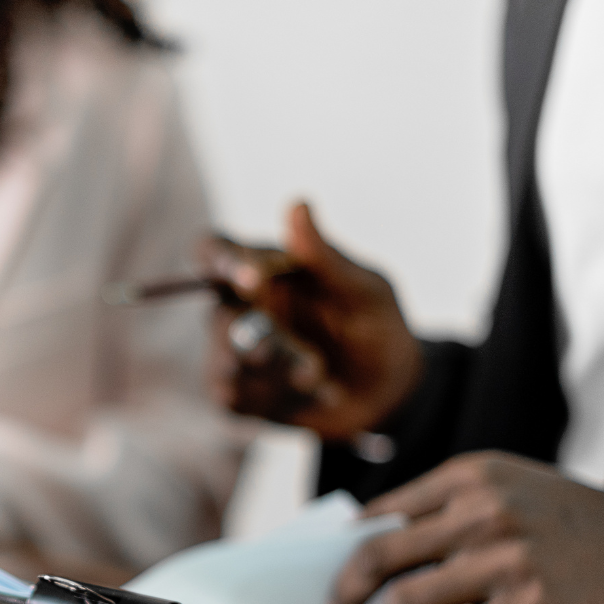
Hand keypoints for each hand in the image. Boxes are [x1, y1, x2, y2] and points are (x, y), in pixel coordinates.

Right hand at [202, 202, 423, 440]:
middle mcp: (240, 307)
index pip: (214, 250)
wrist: (389, 394)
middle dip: (266, 341)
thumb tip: (297, 204)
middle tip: (312, 362)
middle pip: (217, 316)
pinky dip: (275, 399)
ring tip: (320, 378)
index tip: (250, 279)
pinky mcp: (238, 394)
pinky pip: (232, 398)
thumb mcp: (365, 291)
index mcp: (263, 269)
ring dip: (279, 374)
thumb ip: (325, 256)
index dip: (219, 260)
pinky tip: (310, 396)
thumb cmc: (378, 329)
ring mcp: (234, 352)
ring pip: (226, 361)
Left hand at [330, 451, 603, 603]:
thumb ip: (452, 507)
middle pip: (380, 554)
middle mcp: (482, 511)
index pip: (384, 513)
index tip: (337, 571)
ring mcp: (504, 559)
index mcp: (471, 476)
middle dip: (348, 588)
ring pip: (406, 599)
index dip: (350, 548)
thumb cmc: (579, 526)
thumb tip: (377, 540)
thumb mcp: (514, 488)